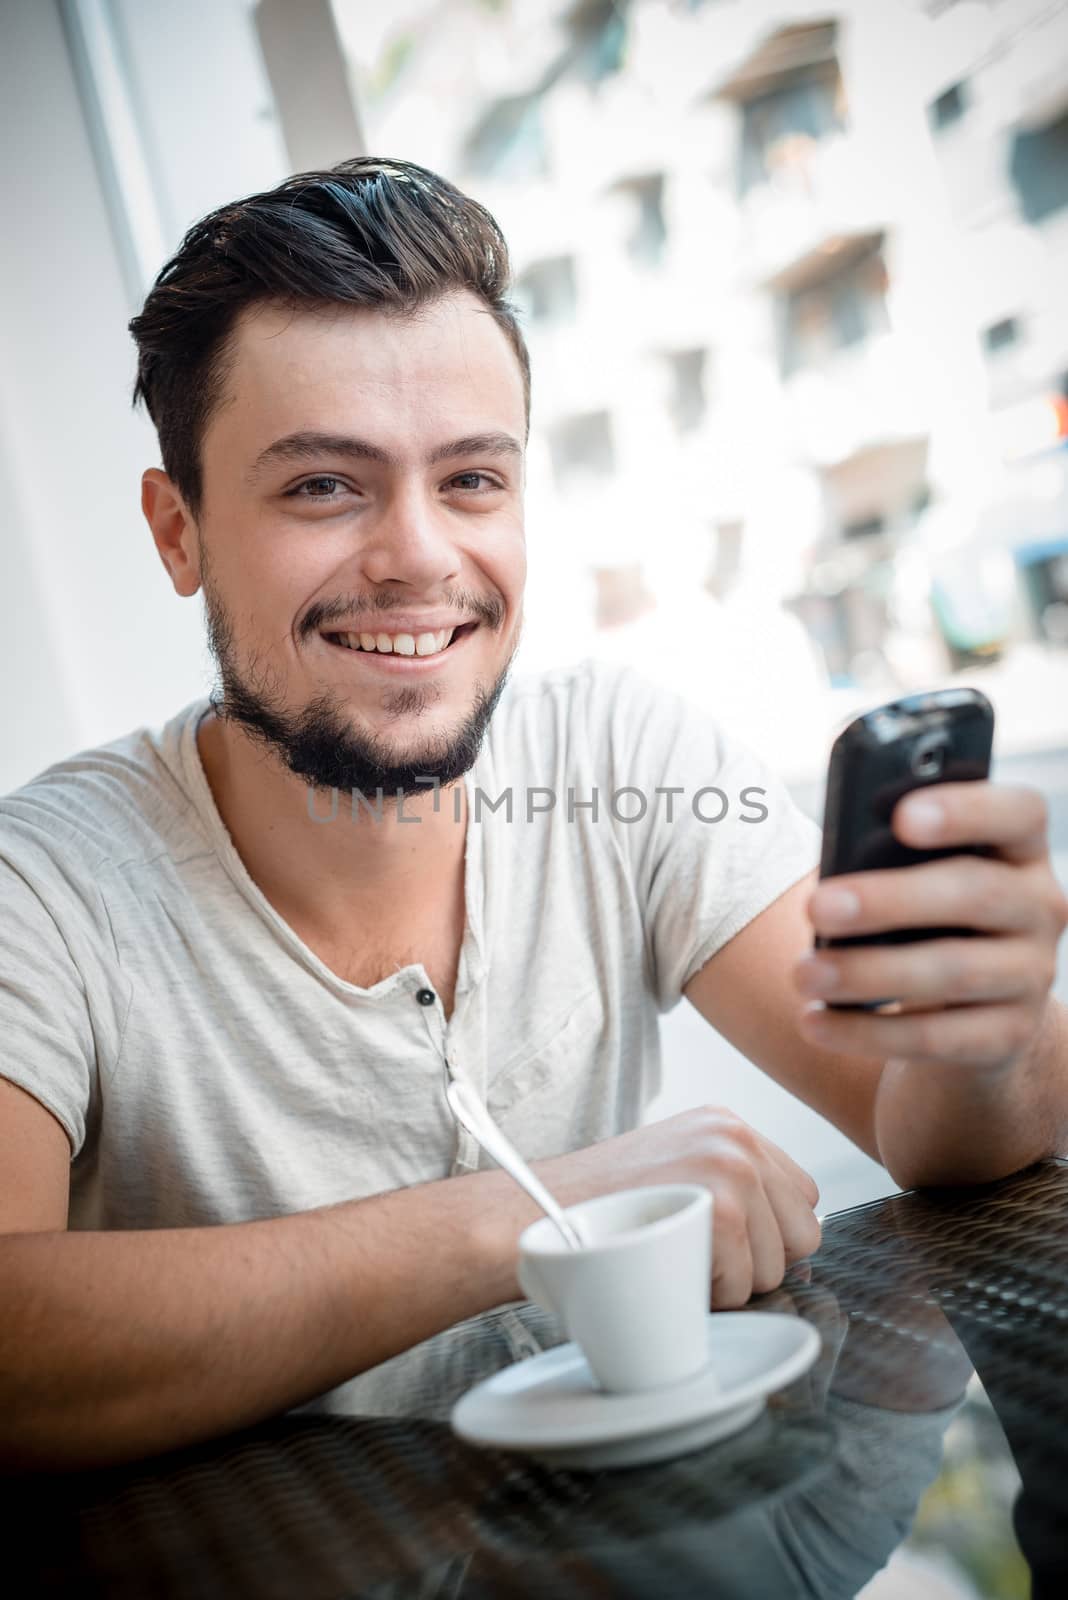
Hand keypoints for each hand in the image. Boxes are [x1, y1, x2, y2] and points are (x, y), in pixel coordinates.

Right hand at [539, 1107, 821, 1308]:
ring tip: (671, 1259)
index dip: (766, 1236)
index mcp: (727, 1124)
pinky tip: (662, 1268)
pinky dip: (706, 1297)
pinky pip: (743, 1285)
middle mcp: (737, 1136)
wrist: (529, 1213)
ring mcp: (732, 1168)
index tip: (719, 1246)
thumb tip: (783, 1239)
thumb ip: (725, 1184)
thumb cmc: (592, 1208)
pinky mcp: (723, 1209)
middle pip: (802, 1232)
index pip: (800, 1196)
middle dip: (759, 1262)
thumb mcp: (669, 1168)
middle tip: (696, 1259)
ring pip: (777, 1266)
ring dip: (730, 1283)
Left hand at [794, 781, 1067, 1071]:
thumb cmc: (921, 919)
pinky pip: (936, 1036)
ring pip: (952, 971)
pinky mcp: (1008, 1037)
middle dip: (890, 900)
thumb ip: (891, 859)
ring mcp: (1031, 975)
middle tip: (816, 907)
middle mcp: (1040, 907)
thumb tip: (835, 877)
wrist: (963, 1011)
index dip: (966, 810)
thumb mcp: (915, 879)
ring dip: (868, 972)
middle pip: (976, 892)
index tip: (901, 817)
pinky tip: (815, 1021)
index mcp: (1019, 850)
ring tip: (804, 974)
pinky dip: (868, 1031)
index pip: (1019, 814)